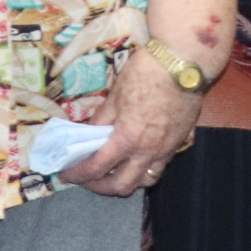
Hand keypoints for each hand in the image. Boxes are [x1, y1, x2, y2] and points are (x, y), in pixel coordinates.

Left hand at [59, 48, 202, 196]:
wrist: (184, 63)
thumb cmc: (145, 73)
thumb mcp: (115, 95)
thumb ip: (102, 119)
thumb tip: (90, 133)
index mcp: (128, 138)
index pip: (98, 167)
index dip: (78, 174)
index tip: (66, 175)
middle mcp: (148, 151)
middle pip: (122, 186)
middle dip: (100, 187)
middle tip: (88, 178)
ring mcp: (167, 149)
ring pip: (146, 181)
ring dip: (127, 181)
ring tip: (114, 171)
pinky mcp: (180, 143)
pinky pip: (160, 166)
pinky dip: (144, 168)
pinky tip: (136, 156)